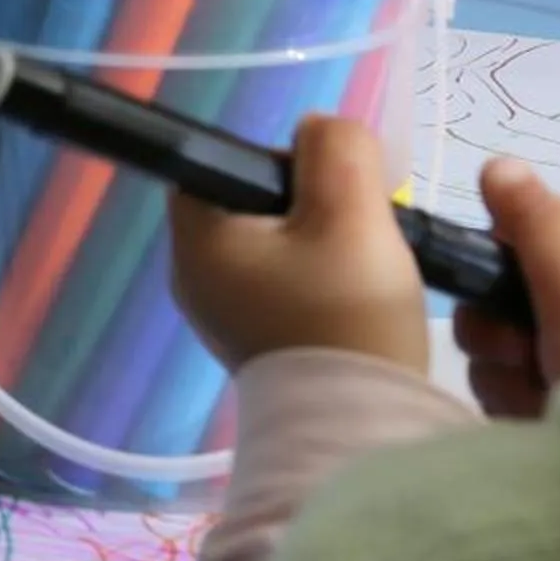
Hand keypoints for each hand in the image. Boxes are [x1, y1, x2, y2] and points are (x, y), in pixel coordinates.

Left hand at [168, 115, 429, 374]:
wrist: (363, 429)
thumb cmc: (348, 315)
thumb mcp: (353, 212)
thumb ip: (336, 150)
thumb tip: (317, 131)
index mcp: (196, 239)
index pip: (218, 162)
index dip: (278, 158)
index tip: (328, 182)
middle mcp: (193, 275)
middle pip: (251, 202)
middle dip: (310, 201)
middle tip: (361, 222)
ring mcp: (223, 314)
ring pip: (274, 245)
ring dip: (323, 241)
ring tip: (366, 262)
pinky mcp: (256, 343)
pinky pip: (284, 285)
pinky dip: (321, 279)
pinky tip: (356, 296)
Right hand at [450, 159, 559, 418]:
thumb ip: (532, 215)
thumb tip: (497, 160)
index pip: (535, 223)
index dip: (504, 244)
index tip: (498, 271)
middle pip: (501, 286)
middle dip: (496, 318)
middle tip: (520, 342)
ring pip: (494, 340)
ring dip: (502, 361)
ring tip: (536, 384)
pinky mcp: (557, 399)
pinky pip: (504, 383)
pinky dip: (513, 395)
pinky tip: (538, 411)